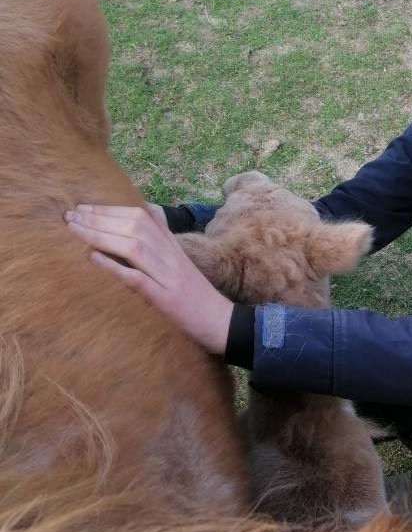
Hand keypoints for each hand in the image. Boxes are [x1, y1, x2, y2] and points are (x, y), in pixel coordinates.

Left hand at [64, 204, 232, 354]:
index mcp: (172, 246)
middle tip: (70, 215)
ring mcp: (169, 277)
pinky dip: (116, 267)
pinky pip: (139, 279)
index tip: (83, 208)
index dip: (110, 209)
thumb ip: (162, 240)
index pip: (140, 217)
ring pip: (134, 247)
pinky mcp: (167, 299)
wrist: (221, 323)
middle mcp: (170, 256)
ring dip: (102, 236)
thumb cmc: (196, 296)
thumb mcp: (179, 262)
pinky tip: (95, 258)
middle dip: (100, 218)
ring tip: (76, 231)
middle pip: (134, 227)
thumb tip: (142, 217)